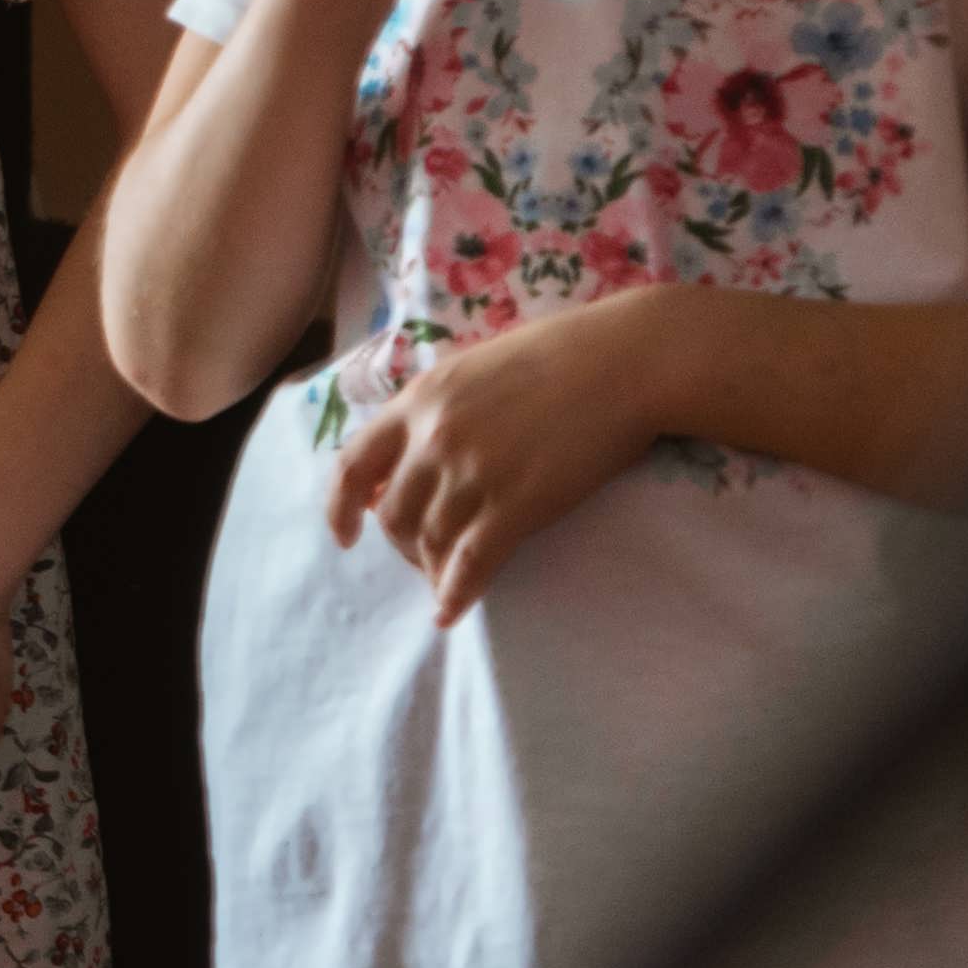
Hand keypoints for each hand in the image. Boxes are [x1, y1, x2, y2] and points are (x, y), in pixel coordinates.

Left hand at [324, 295, 678, 621]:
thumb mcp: (475, 368)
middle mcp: (433, 438)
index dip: (341, 507)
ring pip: (429, 543)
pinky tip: (451, 611)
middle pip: (391, 515)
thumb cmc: (560, 355)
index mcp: (419, 399)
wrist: (626, 361)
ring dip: (432, 569)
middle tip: (424, 556)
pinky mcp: (516, 504)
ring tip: (445, 581)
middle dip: (401, 545)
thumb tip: (412, 450)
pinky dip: (455, 594)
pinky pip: (470, 564)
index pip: (352, 464)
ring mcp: (473, 473)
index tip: (346, 535)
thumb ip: (438, 408)